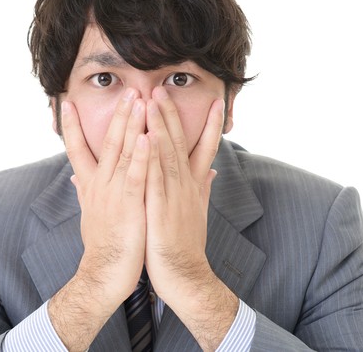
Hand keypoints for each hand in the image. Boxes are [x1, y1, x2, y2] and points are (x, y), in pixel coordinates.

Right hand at [49, 88, 149, 349]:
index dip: (71, 125)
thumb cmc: (102, 244)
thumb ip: (84, 191)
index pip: (76, 148)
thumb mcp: (89, 213)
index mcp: (90, 185)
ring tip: (137, 100)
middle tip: (126, 89)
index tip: (67, 102)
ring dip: (130, 125)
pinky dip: (140, 156)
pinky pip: (134, 176)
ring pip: (122, 153)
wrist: (104, 274)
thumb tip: (76, 176)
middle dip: (116, 114)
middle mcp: (98, 184)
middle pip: (106, 142)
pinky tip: (147, 136)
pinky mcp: (129, 205)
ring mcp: (113, 194)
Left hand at [144, 86, 237, 349]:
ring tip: (153, 100)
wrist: (185, 276)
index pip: (205, 147)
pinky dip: (152, 156)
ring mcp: (174, 195)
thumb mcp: (197, 211)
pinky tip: (147, 136)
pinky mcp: (160, 208)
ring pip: (167, 153)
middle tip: (163, 87)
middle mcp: (186, 185)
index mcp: (193, 185)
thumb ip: (202, 187)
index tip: (216, 100)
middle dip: (172, 113)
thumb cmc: (186, 244)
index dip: (211, 124)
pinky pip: (155, 177)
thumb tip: (209, 170)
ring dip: (160, 125)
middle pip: (180, 142)